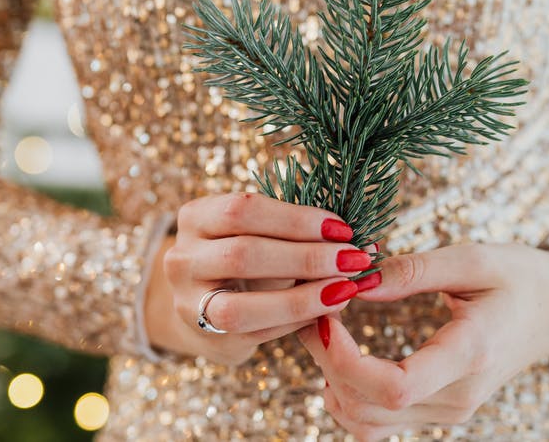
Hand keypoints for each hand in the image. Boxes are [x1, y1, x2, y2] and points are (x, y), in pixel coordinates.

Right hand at [143, 192, 378, 365]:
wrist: (205, 300)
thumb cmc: (247, 255)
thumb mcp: (261, 231)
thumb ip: (302, 232)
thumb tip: (368, 242)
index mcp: (195, 217)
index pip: (243, 209)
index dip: (296, 219)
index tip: (342, 227)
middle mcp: (180, 259)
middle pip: (243, 255)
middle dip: (306, 257)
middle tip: (353, 258)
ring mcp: (187, 303)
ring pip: (240, 307)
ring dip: (302, 298)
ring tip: (346, 288)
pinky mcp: (208, 339)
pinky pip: (256, 333)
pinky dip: (296, 320)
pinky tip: (328, 308)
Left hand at [296, 242, 548, 440]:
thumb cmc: (521, 277)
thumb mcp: (474, 257)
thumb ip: (413, 270)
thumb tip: (356, 279)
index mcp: (472, 352)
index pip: (396, 386)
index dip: (345, 361)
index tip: (326, 317)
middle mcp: (461, 395)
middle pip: (370, 408)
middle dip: (326, 363)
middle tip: (313, 309)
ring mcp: (451, 411)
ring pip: (366, 423)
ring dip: (332, 382)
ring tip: (324, 329)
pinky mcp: (441, 412)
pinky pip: (379, 423)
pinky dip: (349, 396)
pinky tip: (343, 357)